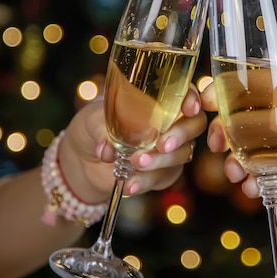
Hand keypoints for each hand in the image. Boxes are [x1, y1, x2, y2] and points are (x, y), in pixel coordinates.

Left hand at [59, 85, 205, 202]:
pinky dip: (146, 181)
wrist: (82, 159)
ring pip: (181, 154)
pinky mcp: (161, 173)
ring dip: (160, 161)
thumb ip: (103, 129)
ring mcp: (169, 149)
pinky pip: (163, 178)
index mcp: (158, 99)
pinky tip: (129, 184)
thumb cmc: (92, 126)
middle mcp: (171, 122)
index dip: (193, 99)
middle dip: (180, 135)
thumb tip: (108, 147)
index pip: (186, 93)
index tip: (189, 108)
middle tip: (161, 145)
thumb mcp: (92, 120)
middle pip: (194, 125)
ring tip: (135, 162)